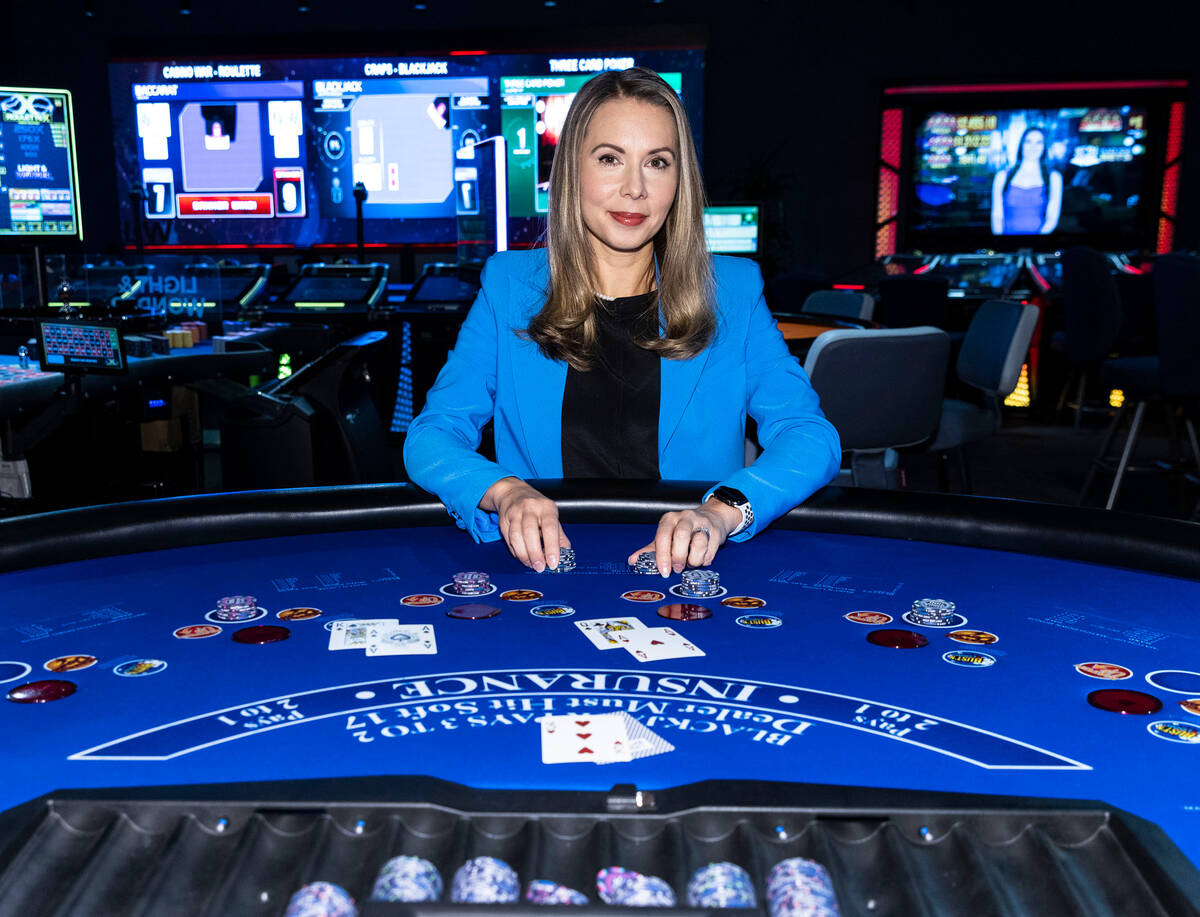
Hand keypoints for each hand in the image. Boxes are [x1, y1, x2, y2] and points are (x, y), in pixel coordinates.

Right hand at [481, 477, 570, 571]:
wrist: (513, 492)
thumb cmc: (536, 506)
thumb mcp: (551, 515)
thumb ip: (559, 535)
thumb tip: (566, 552)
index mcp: (546, 507)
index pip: (550, 527)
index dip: (552, 547)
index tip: (553, 562)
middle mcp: (529, 508)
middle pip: (530, 532)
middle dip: (535, 553)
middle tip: (540, 567)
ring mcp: (514, 513)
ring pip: (516, 536)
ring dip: (524, 554)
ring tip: (531, 565)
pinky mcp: (503, 520)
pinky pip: (508, 539)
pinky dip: (516, 551)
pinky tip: (522, 557)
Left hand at [627, 498, 741, 576]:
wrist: (711, 519)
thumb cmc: (683, 532)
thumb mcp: (665, 538)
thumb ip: (650, 550)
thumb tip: (633, 561)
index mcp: (669, 519)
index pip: (663, 535)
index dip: (662, 554)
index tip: (664, 571)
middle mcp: (685, 518)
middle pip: (681, 536)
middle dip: (679, 557)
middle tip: (678, 569)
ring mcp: (702, 523)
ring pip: (699, 542)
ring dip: (694, 559)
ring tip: (691, 564)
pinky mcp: (716, 531)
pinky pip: (711, 549)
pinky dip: (705, 559)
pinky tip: (702, 559)